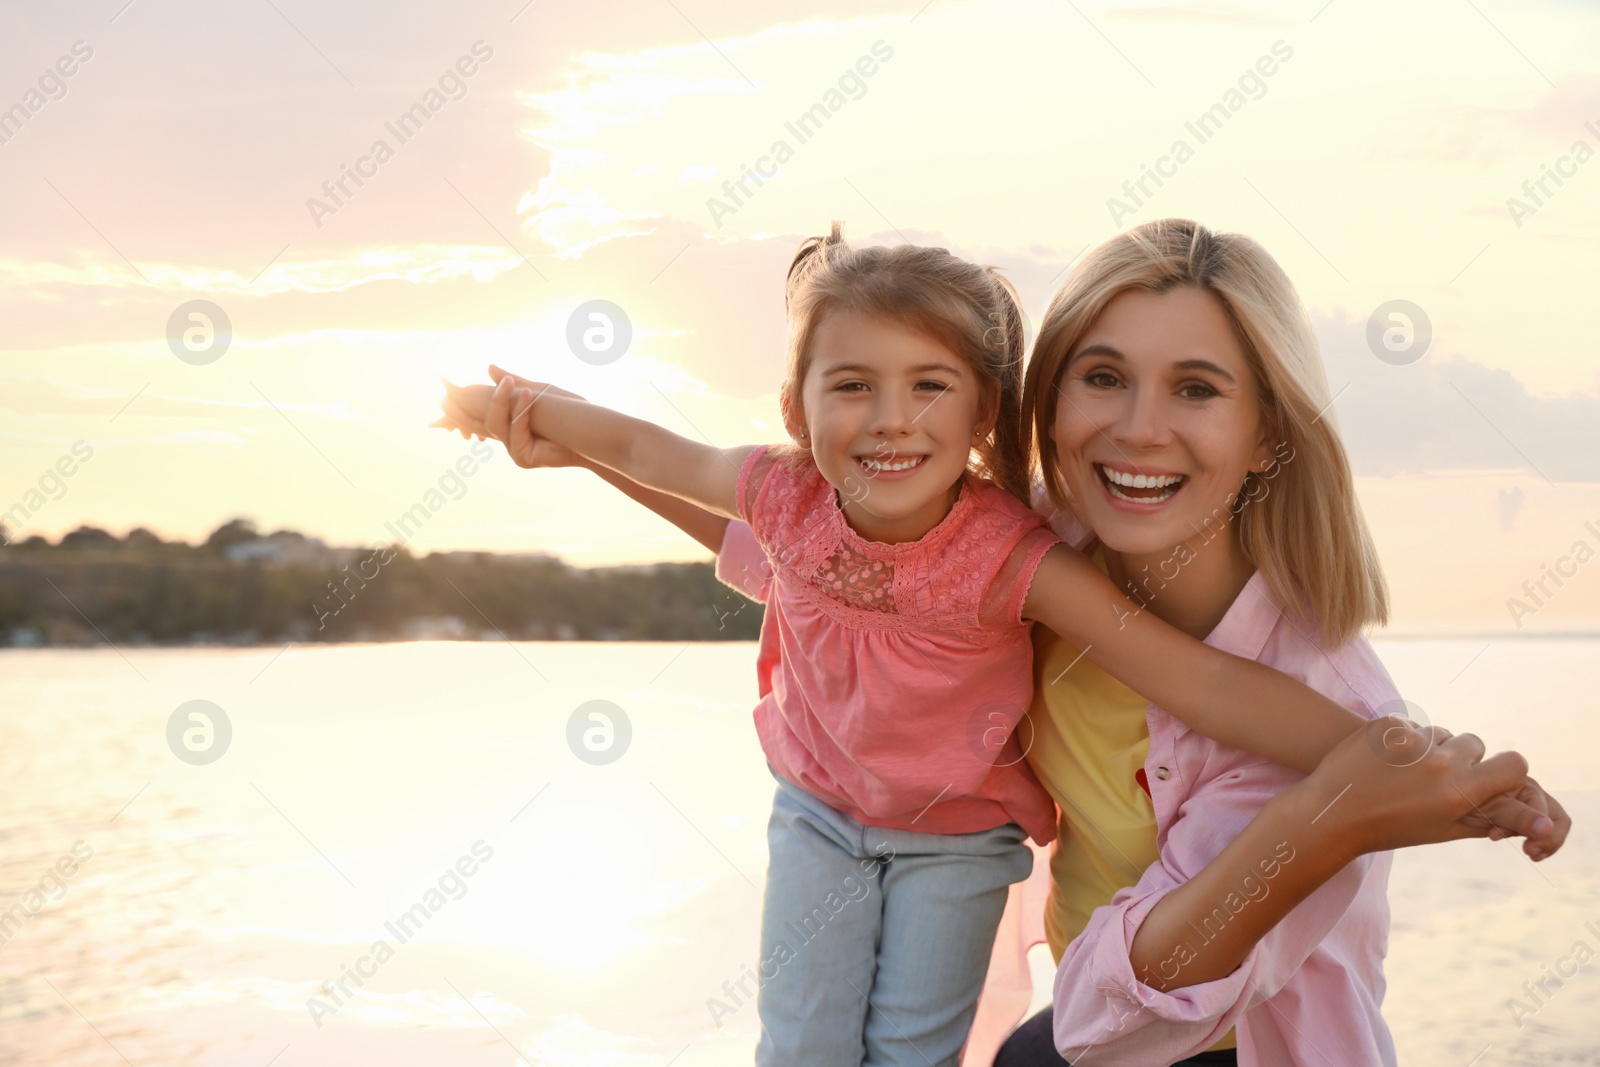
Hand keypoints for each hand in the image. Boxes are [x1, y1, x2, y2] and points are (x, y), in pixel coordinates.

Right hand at [430, 366, 588, 467]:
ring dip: (502, 401)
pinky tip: (528, 394)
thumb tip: (489, 368)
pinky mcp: (523, 457)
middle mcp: (508, 438)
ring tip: (513, 383)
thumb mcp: (538, 391)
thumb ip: (512, 382)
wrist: (591, 433)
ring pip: (495, 425)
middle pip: (475, 422)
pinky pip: (514, 433)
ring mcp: (514, 449)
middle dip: (462, 405)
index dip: (458, 404)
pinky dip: (521, 413)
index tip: (442, 388)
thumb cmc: (570, 411)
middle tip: (450, 386)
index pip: (476, 413)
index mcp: (509, 421)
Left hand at [1293, 717, 1551, 863]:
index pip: (1514, 763)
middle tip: (1437, 779)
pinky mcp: (1386, 724)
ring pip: (1440, 733)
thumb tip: (1532, 816)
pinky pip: (1410, 725)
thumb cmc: (1393, 827)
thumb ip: (1490, 815)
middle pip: (1474, 743)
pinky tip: (1383, 761)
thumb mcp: (1445, 828)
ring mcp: (1412, 740)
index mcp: (1461, 792)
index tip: (1493, 777)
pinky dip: (1402, 739)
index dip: (1507, 770)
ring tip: (1404, 773)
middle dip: (1463, 758)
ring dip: (1432, 748)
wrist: (1333, 813)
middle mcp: (1441, 763)